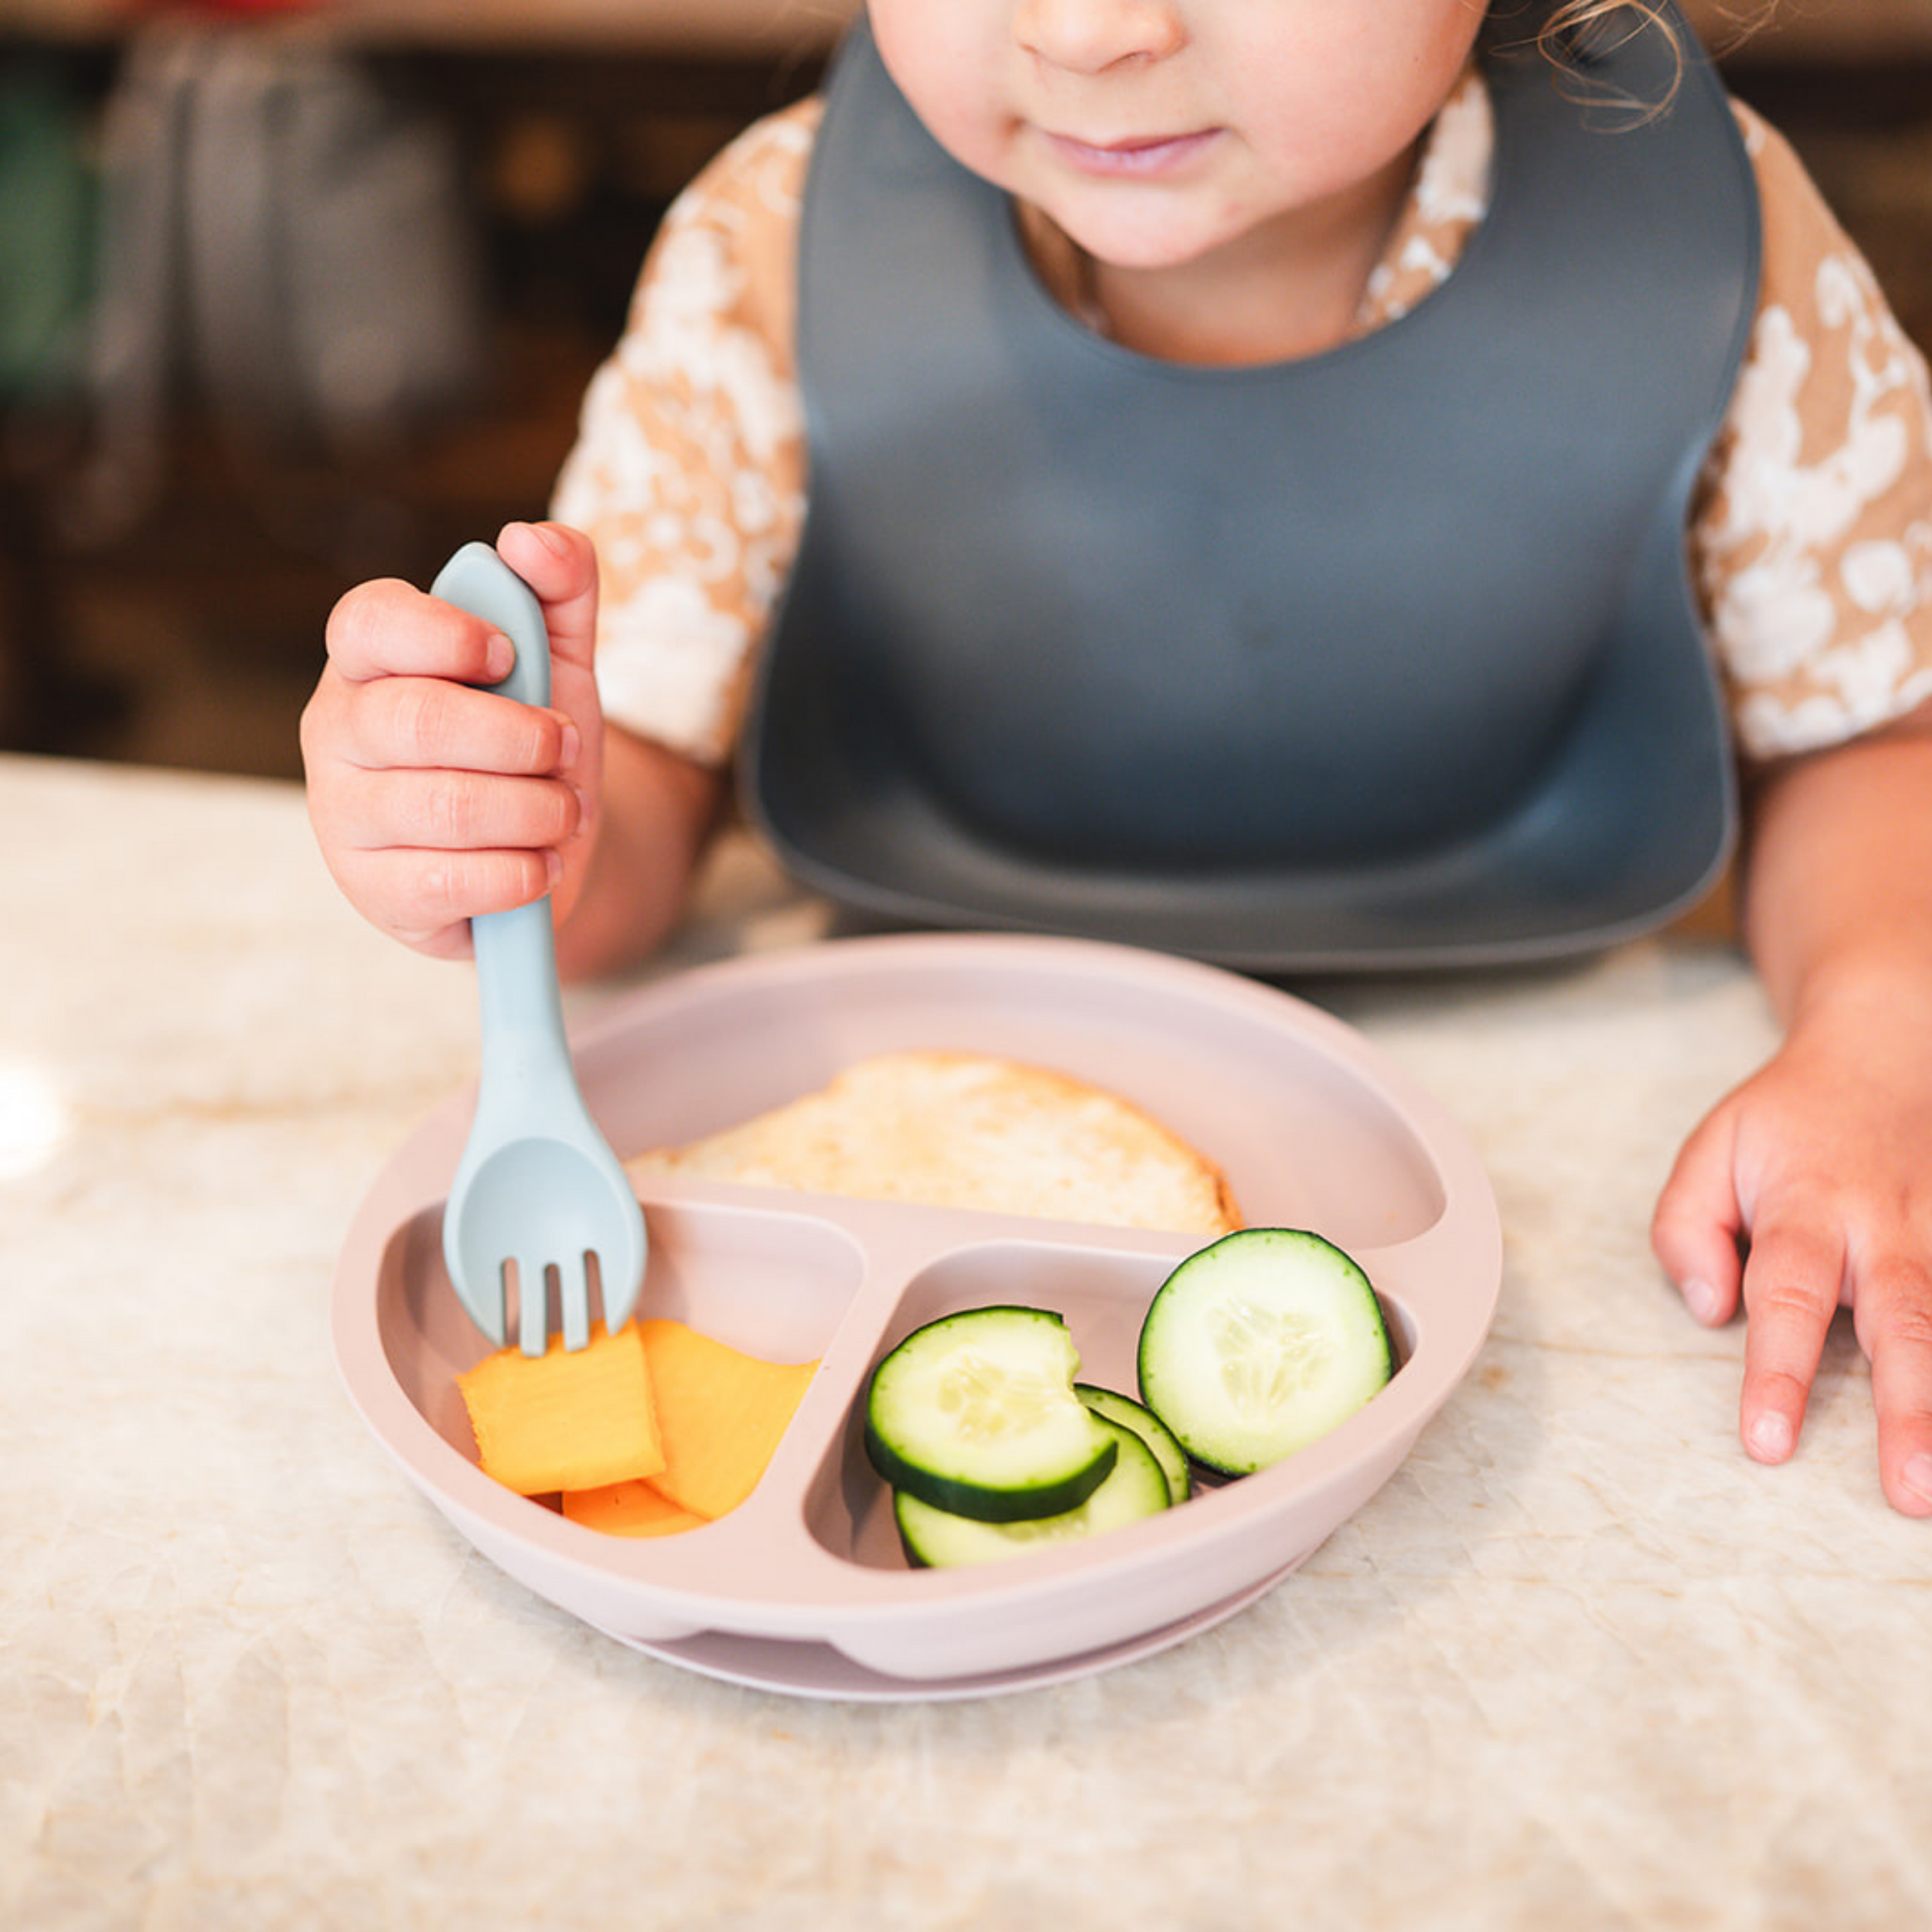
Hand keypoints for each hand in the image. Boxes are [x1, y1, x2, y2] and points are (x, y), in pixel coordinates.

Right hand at [301, 521, 604, 959]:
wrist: (548, 853)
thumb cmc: (533, 745)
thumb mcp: (559, 659)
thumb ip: (559, 586)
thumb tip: (528, 539)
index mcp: (368, 659)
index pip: (369, 622)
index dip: (447, 635)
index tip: (510, 657)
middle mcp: (336, 732)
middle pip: (417, 720)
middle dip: (520, 737)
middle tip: (564, 749)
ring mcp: (343, 817)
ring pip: (444, 806)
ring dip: (535, 809)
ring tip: (563, 812)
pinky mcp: (373, 892)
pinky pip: (449, 882)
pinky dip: (520, 873)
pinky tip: (539, 864)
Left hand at [1652, 985, 1931, 1517]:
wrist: (1885, 1054)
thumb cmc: (1785, 1122)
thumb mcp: (1709, 1150)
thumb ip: (1688, 1230)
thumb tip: (1708, 1310)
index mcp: (1809, 1207)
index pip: (1785, 1299)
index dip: (1776, 1375)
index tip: (1767, 1445)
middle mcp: (1887, 1229)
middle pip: (1903, 1325)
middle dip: (1910, 1413)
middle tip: (1910, 1492)